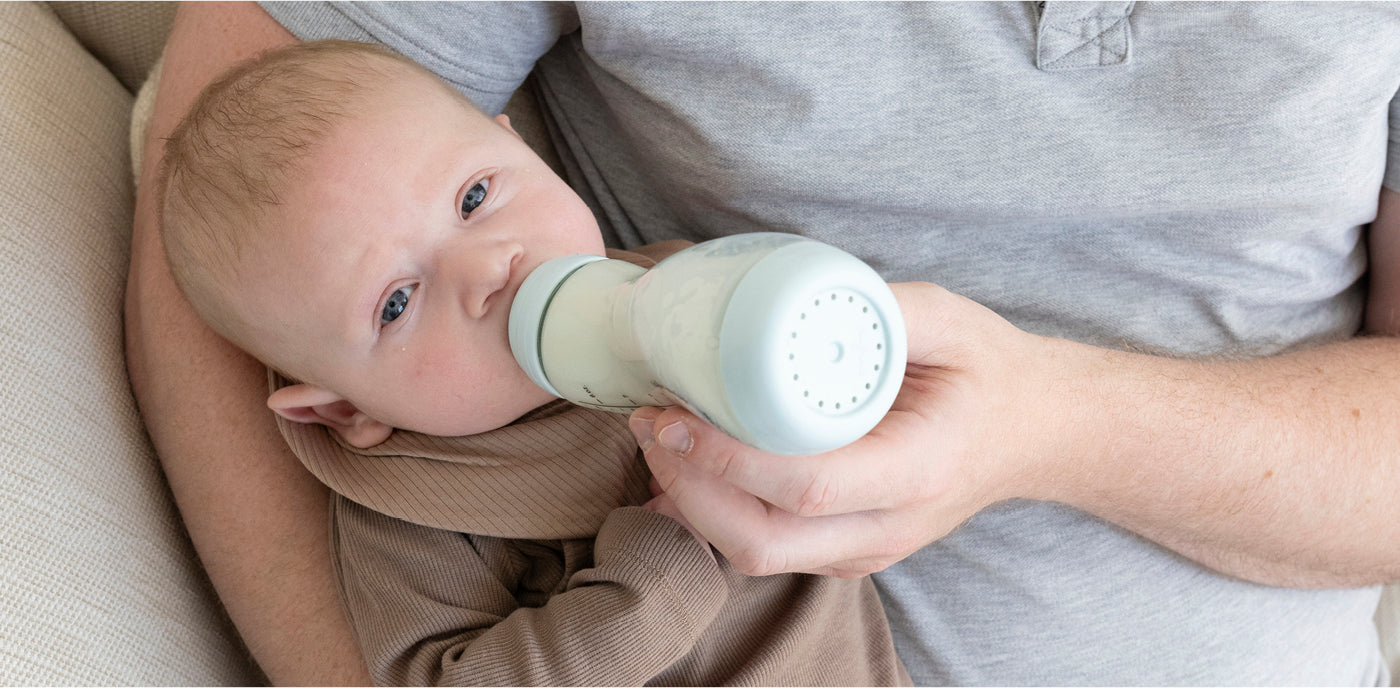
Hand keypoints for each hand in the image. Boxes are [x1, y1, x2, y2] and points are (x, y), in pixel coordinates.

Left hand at [629, 282, 1070, 577]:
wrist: (1032, 432)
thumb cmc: (987, 371)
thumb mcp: (949, 319)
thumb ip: (882, 306)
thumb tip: (795, 292)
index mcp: (918, 471)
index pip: (805, 486)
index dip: (727, 457)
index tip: (673, 409)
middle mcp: (889, 527)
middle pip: (763, 540)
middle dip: (687, 485)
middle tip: (648, 420)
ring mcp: (866, 550)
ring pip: (754, 554)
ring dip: (690, 501)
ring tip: (657, 435)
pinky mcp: (845, 551)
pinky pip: (764, 549)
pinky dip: (710, 515)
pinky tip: (679, 468)